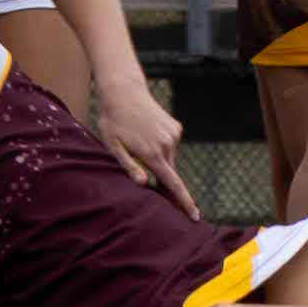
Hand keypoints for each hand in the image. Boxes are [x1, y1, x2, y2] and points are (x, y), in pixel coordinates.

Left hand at [94, 78, 183, 192]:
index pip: (172, 184)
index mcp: (152, 153)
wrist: (123, 90)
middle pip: (169, 173)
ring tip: (138, 145)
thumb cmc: (112, 120)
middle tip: (148, 182)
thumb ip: (128, 166)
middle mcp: (167, 144)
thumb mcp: (112, 145)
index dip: (183, 202)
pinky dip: (161, 148)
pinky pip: (170, 146)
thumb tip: (143, 185)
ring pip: (169, 159)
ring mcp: (173, 134)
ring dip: (158, 161)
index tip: (195, 217)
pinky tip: (147, 135)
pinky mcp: (176, 127)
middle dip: (163, 183)